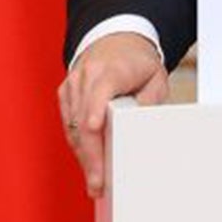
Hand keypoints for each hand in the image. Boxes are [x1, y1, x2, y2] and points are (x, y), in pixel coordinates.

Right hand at [57, 33, 168, 197]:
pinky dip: (77, 143)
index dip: (95, 110)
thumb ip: (149, 101)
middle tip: (98, 182)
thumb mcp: (156, 78)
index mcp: (112, 68)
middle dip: (90, 153)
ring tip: (95, 180)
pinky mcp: (66, 92)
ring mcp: (73, 83)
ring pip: (73, 124)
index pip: (100, 91)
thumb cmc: (138, 63)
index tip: (94, 128)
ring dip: (83, 154)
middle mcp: (87, 74)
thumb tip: (139, 128)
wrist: (117, 39)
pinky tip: (87, 162)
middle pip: (83, 117)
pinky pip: (69, 122)